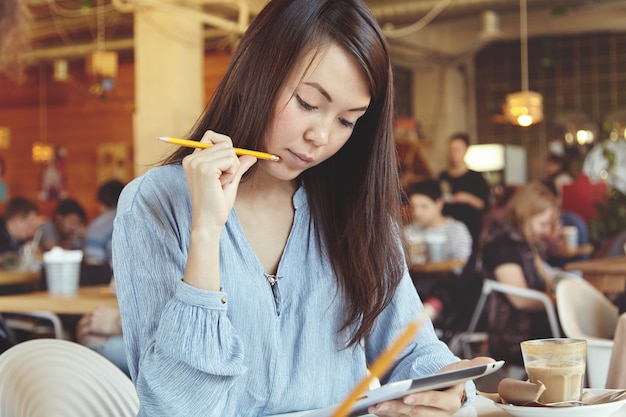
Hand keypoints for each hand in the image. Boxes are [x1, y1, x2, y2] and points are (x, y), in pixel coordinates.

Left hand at [76, 306, 121, 343]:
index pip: (88, 316)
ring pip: (80, 326)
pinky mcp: (92, 326)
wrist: (123, 321)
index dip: (86, 323)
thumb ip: (108, 317)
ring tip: (80, 338)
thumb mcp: (114, 315)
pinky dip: (81, 336)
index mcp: (99, 309)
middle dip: (81, 327)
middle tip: (81, 334)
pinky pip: (83, 332)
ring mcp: (92, 319)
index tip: (86, 328)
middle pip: (83, 320)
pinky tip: (81, 340)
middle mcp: (94, 312)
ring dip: (79, 332)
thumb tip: (108, 322)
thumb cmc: (122, 320)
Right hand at [182, 131, 256, 230]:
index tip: (226, 167)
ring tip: (221, 184)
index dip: (225, 148)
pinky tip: (222, 185)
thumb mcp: (229, 181)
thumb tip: (252, 155)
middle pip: (225, 142)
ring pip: (230, 151)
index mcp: (192, 159)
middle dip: (231, 161)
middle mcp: (192, 158)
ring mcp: (197, 162)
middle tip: (222, 181)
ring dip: (233, 168)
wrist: (208, 222)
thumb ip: (238, 166)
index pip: (212, 136)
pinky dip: (232, 173)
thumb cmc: (216, 205)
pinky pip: (231, 160)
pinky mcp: (205, 168)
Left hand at [368, 357, 494, 416]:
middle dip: (397, 408)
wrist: (444, 392)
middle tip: (380, 402)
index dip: (422, 399)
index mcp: (451, 402)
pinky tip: (376, 409)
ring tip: (374, 406)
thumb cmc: (450, 379)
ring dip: (389, 413)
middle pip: (417, 414)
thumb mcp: (460, 371)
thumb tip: (491, 360)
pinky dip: (389, 416)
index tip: (407, 395)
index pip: (435, 401)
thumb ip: (472, 366)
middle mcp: (440, 416)